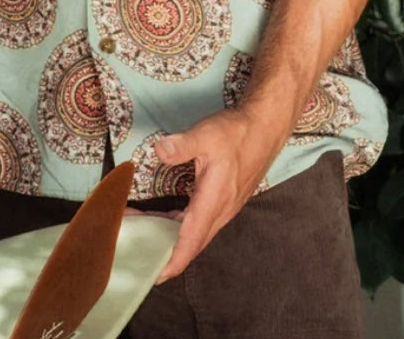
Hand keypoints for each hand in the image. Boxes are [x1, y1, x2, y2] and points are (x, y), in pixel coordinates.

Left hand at [151, 109, 277, 281]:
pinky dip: (182, 225)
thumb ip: (181, 145)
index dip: (174, 261)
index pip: (191, 241)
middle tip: (138, 249)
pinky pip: (202, 222)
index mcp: (214, 201)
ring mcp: (225, 207)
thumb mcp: (206, 135)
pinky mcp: (226, 200)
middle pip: (191, 242)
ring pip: (196, 232)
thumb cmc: (236, 133)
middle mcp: (221, 211)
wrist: (265, 129)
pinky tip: (168, 216)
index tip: (155, 275)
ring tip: (146, 232)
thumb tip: (159, 150)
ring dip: (172, 236)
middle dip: (164, 250)